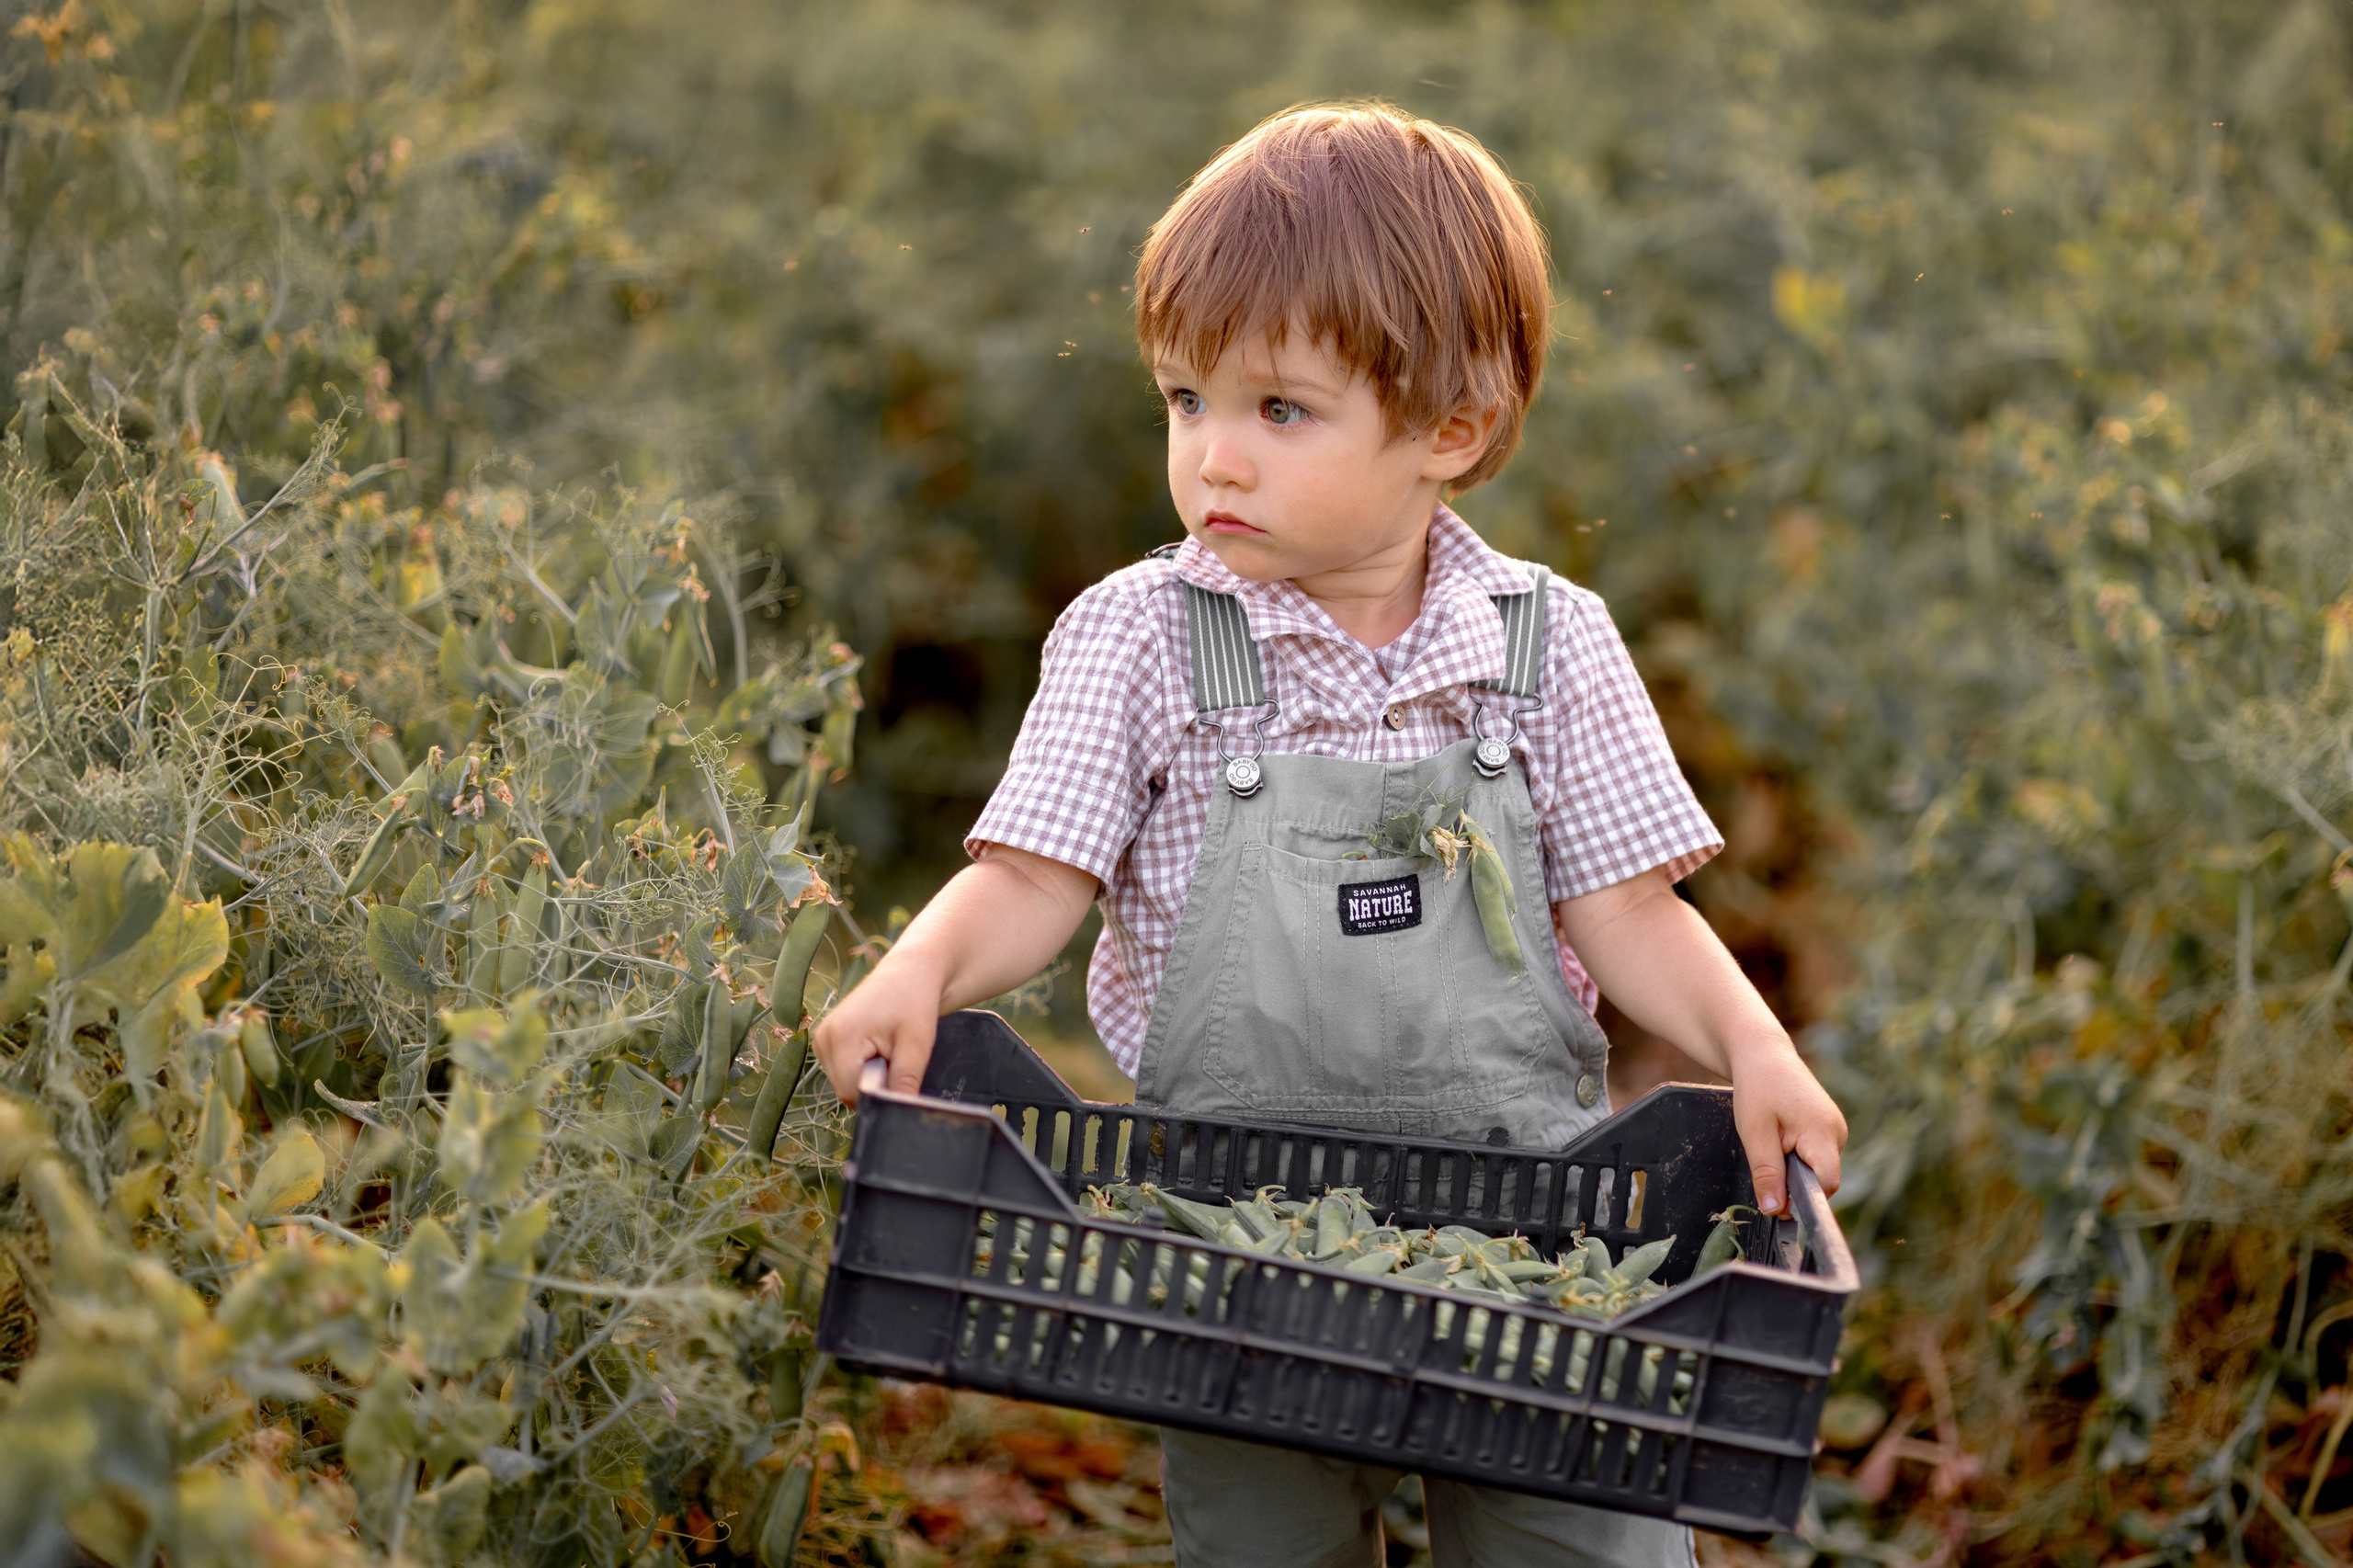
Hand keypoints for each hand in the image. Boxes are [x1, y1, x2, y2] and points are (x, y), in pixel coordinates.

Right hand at [812, 952, 946, 1103]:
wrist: (909, 973)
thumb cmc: (915, 1002)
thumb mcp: (917, 1044)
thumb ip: (905, 1081)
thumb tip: (899, 1114)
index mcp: (841, 1036)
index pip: (852, 1092)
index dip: (879, 1093)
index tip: (900, 1072)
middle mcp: (824, 1038)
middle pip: (846, 1090)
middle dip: (874, 1084)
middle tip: (896, 1056)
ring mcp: (822, 1039)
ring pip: (844, 1083)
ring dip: (868, 1076)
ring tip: (887, 1048)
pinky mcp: (826, 1041)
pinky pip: (843, 1071)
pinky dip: (862, 1068)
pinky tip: (876, 1047)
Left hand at [1728, 1041, 1846, 1216]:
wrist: (1763, 1054)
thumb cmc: (1757, 1088)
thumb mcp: (1755, 1133)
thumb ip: (1767, 1173)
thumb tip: (1773, 1210)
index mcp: (1823, 1132)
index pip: (1827, 1184)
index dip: (1803, 1200)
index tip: (1776, 1203)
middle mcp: (1837, 1132)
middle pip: (1821, 1179)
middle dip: (1794, 1184)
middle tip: (1764, 1165)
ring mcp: (1836, 1129)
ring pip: (1817, 1169)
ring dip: (1793, 1169)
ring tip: (1771, 1142)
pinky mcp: (1829, 1128)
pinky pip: (1816, 1155)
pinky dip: (1797, 1157)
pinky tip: (1780, 1138)